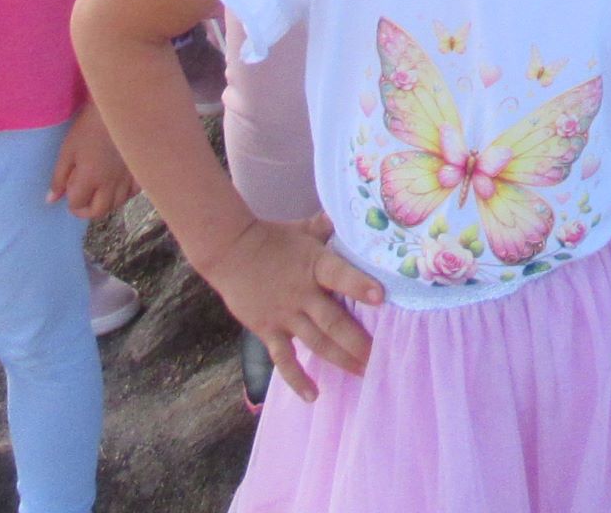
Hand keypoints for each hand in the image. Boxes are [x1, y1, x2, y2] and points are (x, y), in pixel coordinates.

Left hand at [50, 106, 136, 221]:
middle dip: (86, 210)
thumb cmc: (89, 127)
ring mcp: (126, 178)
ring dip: (106, 204)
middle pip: (99, 211)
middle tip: (82, 200)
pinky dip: (125, 194)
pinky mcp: (138, 170)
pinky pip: (134, 192)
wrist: (117, 109)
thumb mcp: (68, 150)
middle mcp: (109, 183)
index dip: (70, 201)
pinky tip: (119, 185)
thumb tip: (51, 200)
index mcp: (89, 178)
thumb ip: (59, 177)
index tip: (68, 190)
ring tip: (99, 193)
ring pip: (117, 204)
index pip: (77, 203)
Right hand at [195, 213, 383, 401]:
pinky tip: (314, 395)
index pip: (340, 274)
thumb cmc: (272, 238)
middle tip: (381, 358)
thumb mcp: (304, 229)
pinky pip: (284, 359)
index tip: (381, 298)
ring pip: (316, 343)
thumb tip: (355, 215)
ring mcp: (285, 315)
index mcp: (314, 265)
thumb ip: (328, 227)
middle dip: (358, 341)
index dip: (359, 285)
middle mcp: (302, 293)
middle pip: (333, 321)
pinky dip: (298, 379)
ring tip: (363, 373)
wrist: (229, 251)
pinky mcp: (268, 330)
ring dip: (340, 359)